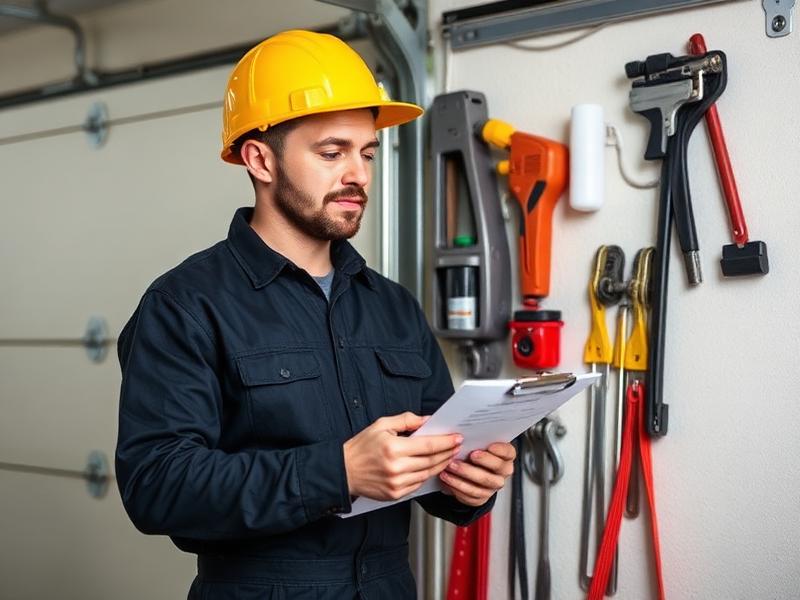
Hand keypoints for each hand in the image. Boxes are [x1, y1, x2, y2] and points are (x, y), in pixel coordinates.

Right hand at [343, 412, 461, 500]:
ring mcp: (396, 483)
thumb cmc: (361, 447)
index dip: (445, 442)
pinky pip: (418, 484)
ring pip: (427, 474)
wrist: (344, 471)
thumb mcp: (381, 425)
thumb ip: (406, 420)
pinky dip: (427, 475)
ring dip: (441, 465)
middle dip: (447, 453)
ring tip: (448, 456)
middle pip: (431, 461)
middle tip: (456, 446)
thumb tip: (427, 420)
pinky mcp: (395, 494)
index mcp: (393, 448)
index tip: (456, 437)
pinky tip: (431, 468)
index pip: (428, 445)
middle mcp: (396, 468)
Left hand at [438, 442, 514, 506]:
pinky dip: (457, 485)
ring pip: (482, 482)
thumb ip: (476, 437)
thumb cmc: (472, 452)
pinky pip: (470, 494)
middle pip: (497, 467)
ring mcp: (492, 486)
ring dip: (465, 473)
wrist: (467, 473)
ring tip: (451, 465)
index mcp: (505, 456)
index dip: (500, 449)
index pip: (508, 452)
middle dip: (483, 460)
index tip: (489, 445)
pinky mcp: (481, 498)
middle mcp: (502, 472)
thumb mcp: (476, 442)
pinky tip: (447, 477)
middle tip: (470, 454)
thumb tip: (465, 430)